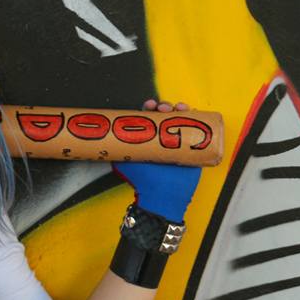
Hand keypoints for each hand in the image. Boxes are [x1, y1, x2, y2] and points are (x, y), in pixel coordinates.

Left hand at [111, 99, 201, 222]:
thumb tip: (103, 137)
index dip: (148, 108)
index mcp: (147, 138)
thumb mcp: (123, 162)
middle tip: (162, 107)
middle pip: (164, 115)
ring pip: (180, 118)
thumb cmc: (142, 180)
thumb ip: (116, 149)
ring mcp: (178, 141)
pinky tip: (191, 111)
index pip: (148, 117)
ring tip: (177, 108)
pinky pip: (196, 127)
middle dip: (164, 106)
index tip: (148, 105)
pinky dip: (194, 116)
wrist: (162, 193)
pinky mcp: (192, 145)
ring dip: (178, 108)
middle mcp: (162, 137)